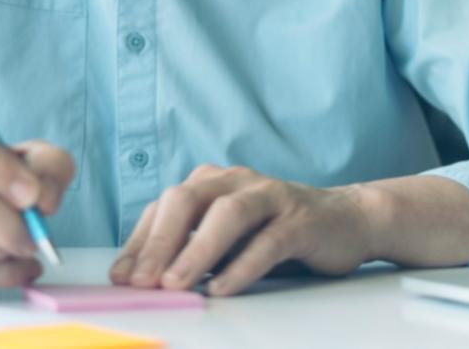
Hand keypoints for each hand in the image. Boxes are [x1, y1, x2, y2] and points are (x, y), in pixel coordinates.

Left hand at [109, 164, 372, 296]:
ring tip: (174, 284)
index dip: (140, 241)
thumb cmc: (276, 233)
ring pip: (227, 215)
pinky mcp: (300, 218)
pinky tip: (222, 288)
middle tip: (141, 281)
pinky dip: (241, 265)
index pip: (164, 207)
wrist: (347, 222)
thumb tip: (140, 278)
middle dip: (160, 242)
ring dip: (196, 250)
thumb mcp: (227, 241)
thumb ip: (190, 250)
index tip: (121, 277)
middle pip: (188, 200)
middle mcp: (236, 180)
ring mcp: (270, 195)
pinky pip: (267, 240)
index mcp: (211, 182)